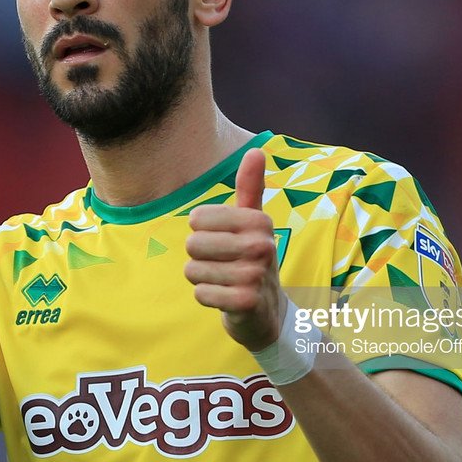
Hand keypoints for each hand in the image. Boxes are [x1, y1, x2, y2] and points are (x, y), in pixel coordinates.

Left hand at [185, 147, 285, 351]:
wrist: (268, 313)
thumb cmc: (252, 260)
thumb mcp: (253, 223)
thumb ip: (251, 187)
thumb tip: (256, 149)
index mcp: (259, 222)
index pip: (198, 218)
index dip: (201, 232)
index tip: (222, 241)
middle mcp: (261, 246)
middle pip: (192, 244)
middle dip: (200, 258)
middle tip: (222, 264)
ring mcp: (255, 275)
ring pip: (193, 270)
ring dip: (203, 279)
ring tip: (224, 280)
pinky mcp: (246, 302)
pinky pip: (200, 294)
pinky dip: (206, 297)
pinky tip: (224, 298)